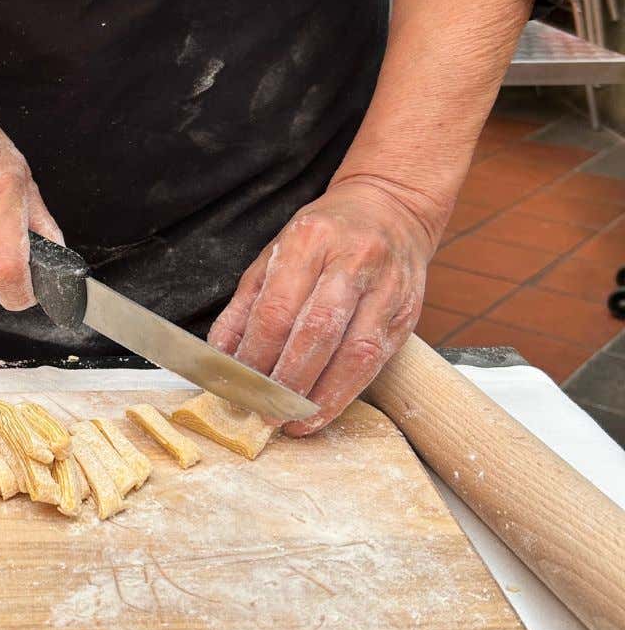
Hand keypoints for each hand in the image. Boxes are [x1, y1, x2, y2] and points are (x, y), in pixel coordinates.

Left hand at [208, 179, 436, 435]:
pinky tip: (325, 409)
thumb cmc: (324, 236)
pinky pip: (378, 359)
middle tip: (265, 412)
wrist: (392, 208)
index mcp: (309, 241)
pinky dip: (348, 391)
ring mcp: (387, 287)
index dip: (257, 354)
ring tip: (295, 421)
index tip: (239, 386)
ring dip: (322, 395)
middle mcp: (352, 261)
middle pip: (317, 331)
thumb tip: (220, 356)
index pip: (278, 308)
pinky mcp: (409, 311)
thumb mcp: (274, 256)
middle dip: (289, 380)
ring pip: (355, 351)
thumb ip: (245, 306)